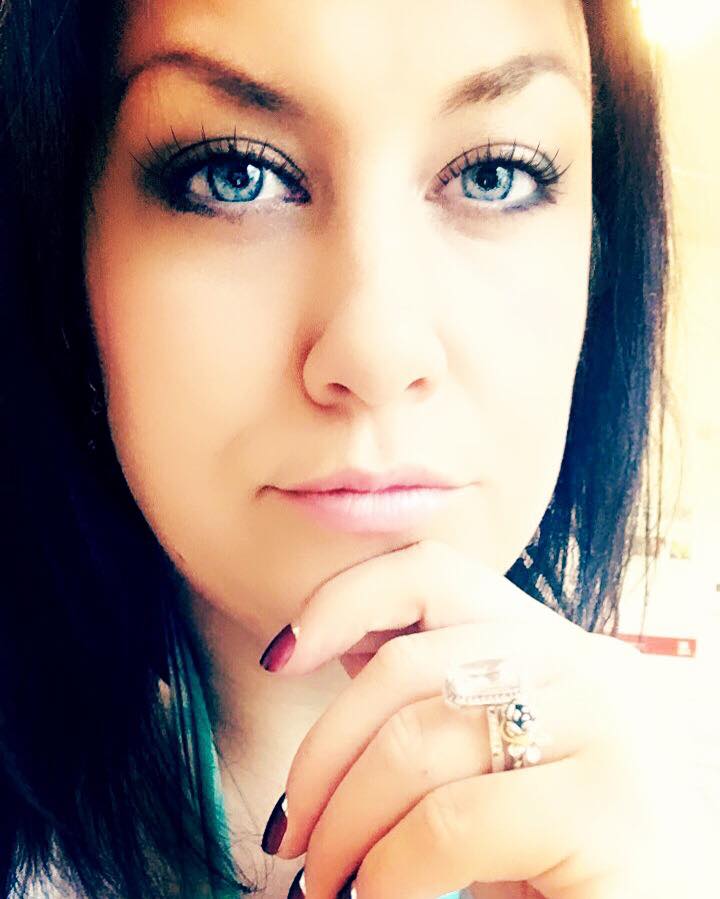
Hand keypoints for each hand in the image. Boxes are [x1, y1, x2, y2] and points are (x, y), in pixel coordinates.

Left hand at [260, 539, 706, 897]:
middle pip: (408, 663)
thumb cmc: (552, 858)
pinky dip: (390, 871)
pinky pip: (450, 822)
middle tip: (294, 829)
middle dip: (324, 750)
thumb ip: (431, 701)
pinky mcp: (609, 807)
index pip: (435, 574)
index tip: (282, 656)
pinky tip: (381, 896)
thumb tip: (327, 653)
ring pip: (416, 743)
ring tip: (328, 880)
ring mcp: (605, 727)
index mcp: (552, 646)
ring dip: (345, 823)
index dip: (346, 598)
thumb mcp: (486, 760)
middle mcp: (587, 666)